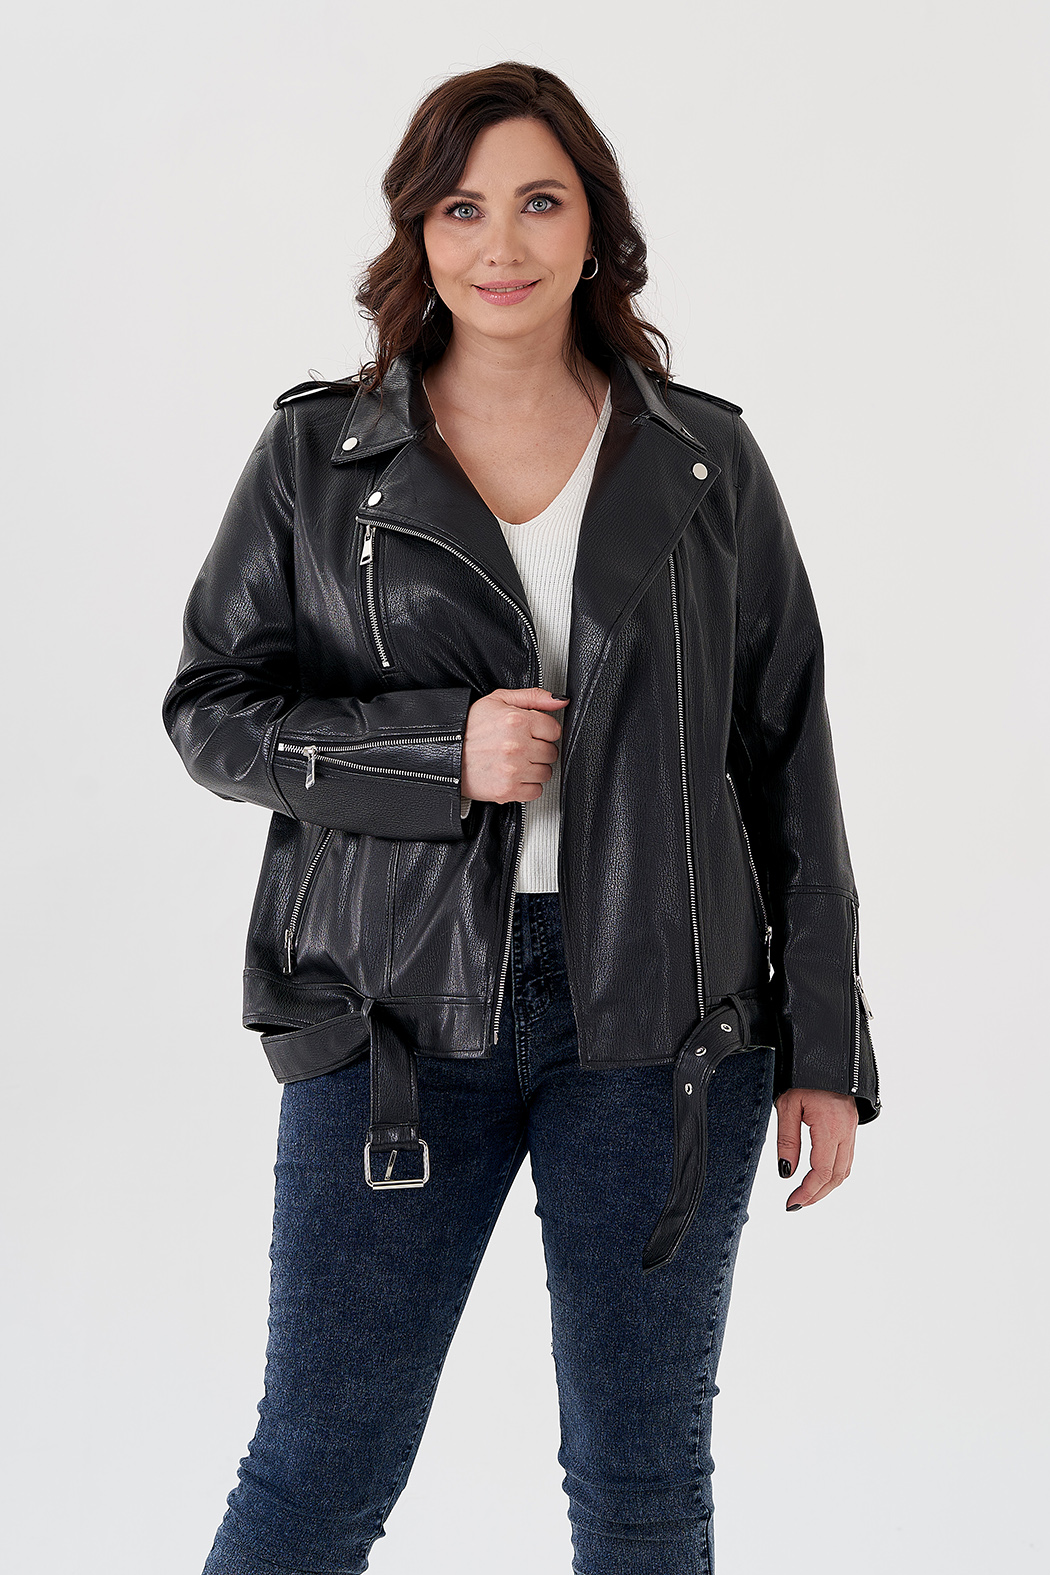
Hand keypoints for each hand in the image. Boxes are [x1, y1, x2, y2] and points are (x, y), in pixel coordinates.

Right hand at [461, 688, 569, 803]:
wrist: (444, 753)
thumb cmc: (469, 727)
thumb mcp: (499, 700)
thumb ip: (534, 697)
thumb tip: (560, 701)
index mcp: (516, 721)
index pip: (554, 730)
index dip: (542, 731)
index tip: (531, 733)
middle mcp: (516, 746)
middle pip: (551, 753)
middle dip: (538, 750)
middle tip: (520, 747)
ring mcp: (512, 770)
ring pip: (546, 773)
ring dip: (533, 769)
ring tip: (515, 762)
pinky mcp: (507, 791)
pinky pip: (535, 792)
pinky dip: (526, 786)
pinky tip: (513, 776)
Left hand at [775, 1087, 857, 1209]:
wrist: (824, 1052)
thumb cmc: (802, 1075)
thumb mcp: (787, 1106)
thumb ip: (787, 1141)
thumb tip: (786, 1173)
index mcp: (830, 1126)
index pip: (822, 1171)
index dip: (808, 1192)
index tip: (792, 1202)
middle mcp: (846, 1130)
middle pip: (836, 1176)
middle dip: (817, 1194)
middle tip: (797, 1203)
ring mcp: (852, 1128)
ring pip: (845, 1168)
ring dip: (827, 1185)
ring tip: (807, 1193)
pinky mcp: (851, 1125)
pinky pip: (847, 1156)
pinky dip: (834, 1171)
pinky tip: (819, 1175)